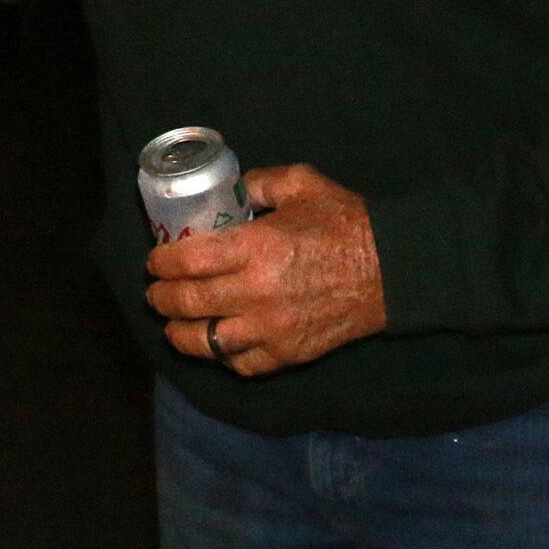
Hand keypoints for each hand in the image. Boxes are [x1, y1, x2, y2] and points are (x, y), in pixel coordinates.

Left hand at [146, 163, 385, 376]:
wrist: (394, 270)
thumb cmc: (346, 222)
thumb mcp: (300, 184)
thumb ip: (257, 184)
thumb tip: (227, 191)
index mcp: (255, 247)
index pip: (187, 261)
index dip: (162, 262)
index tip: (154, 261)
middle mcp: (255, 292)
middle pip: (189, 302)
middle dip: (161, 299)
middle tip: (154, 293)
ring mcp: (270, 328)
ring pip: (207, 342)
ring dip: (180, 334)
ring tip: (171, 325)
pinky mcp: (288, 353)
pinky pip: (241, 364)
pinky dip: (222, 357)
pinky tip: (216, 344)